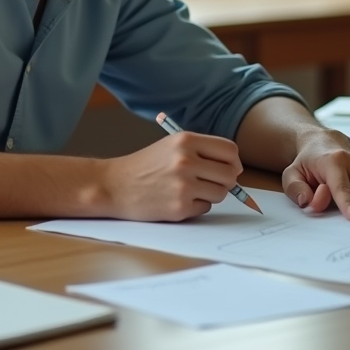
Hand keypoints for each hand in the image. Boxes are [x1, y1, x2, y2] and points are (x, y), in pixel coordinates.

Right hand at [100, 131, 242, 221]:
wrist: (114, 185)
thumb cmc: (145, 165)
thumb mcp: (171, 145)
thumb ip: (202, 151)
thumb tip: (235, 168)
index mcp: (185, 141)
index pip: (230, 150)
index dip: (233, 161)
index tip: (229, 167)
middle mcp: (186, 161)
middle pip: (230, 174)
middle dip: (226, 181)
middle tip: (212, 182)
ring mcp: (183, 186)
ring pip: (221, 193)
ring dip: (211, 194)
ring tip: (191, 190)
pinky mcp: (179, 207)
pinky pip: (205, 208)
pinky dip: (196, 206)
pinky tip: (178, 199)